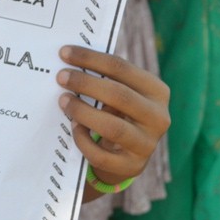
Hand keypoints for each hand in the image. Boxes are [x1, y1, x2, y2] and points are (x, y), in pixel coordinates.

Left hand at [56, 45, 169, 188]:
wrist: (126, 156)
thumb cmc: (118, 113)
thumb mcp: (120, 93)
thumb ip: (104, 78)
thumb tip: (69, 59)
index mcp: (156, 91)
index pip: (121, 68)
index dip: (90, 58)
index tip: (64, 53)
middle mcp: (158, 117)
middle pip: (118, 95)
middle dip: (85, 83)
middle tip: (61, 77)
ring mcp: (147, 144)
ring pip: (112, 127)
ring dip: (82, 111)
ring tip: (63, 101)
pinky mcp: (132, 166)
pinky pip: (101, 155)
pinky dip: (83, 140)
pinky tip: (73, 127)